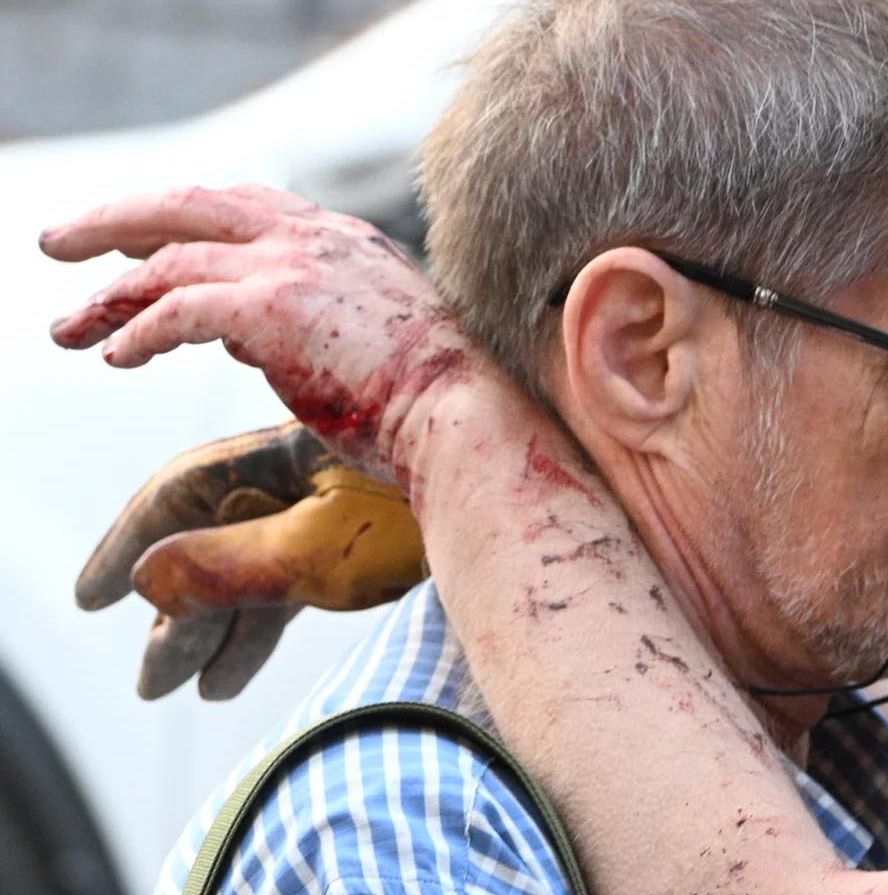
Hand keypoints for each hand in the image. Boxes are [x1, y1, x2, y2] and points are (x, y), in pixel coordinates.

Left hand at [40, 184, 488, 486]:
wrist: (464, 418)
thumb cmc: (427, 404)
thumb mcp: (360, 343)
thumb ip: (297, 325)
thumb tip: (234, 335)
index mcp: (346, 242)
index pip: (247, 206)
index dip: (184, 217)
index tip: (139, 238)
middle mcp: (317, 239)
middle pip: (191, 205)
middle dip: (117, 221)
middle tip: (62, 243)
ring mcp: (294, 267)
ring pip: (172, 257)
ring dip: (111, 294)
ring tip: (69, 326)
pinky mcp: (273, 307)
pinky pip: (178, 309)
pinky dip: (138, 331)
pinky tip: (116, 355)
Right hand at [78, 422, 426, 698]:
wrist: (530, 501)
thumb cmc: (435, 509)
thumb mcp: (322, 549)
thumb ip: (231, 567)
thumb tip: (142, 583)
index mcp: (290, 450)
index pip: (188, 490)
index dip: (133, 542)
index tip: (94, 596)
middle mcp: (310, 472)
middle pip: (217, 538)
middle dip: (177, 609)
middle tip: (149, 676)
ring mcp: (342, 507)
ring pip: (254, 568)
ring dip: (213, 628)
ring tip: (178, 687)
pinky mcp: (372, 542)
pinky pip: (296, 585)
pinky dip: (261, 630)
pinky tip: (227, 681)